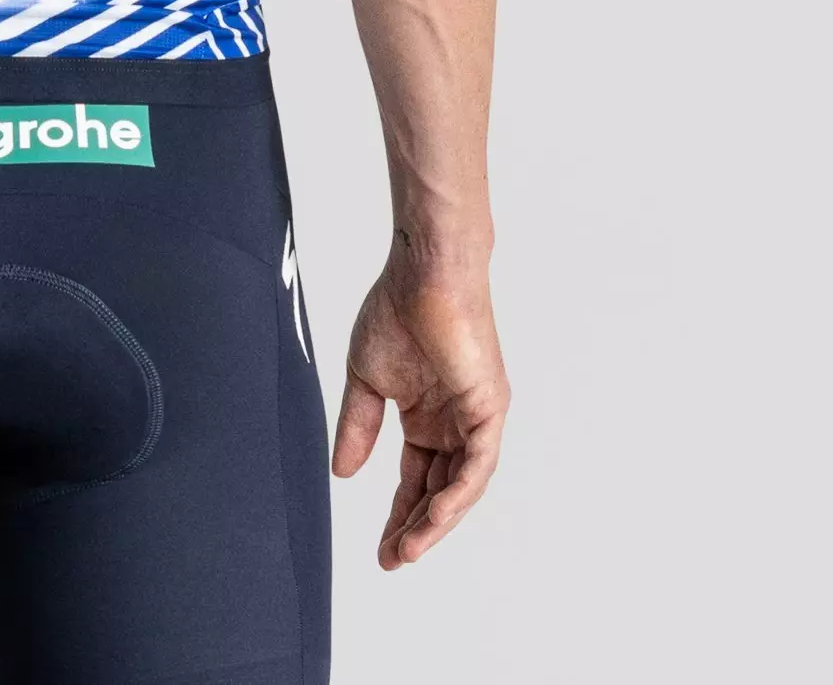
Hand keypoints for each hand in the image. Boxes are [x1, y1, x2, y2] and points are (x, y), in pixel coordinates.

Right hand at [332, 260, 507, 568]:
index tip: (381, 549)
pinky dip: (458, 493)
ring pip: (461, 486)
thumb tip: (343, 474)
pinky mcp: (489, 407)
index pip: (416, 480)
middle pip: (439, 491)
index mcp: (428, 417)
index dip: (399, 515)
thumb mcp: (366, 381)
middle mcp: (456, 423)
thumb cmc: (396, 311)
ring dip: (437, 522)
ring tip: (410, 550)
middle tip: (393, 560)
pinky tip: (436, 517)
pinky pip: (478, 463)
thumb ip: (358, 427)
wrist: (422, 271)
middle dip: (416, 529)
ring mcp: (475, 417)